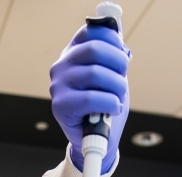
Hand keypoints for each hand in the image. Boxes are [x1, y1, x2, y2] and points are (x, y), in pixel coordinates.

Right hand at [50, 24, 129, 173]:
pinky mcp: (60, 106)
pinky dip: (111, 104)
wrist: (95, 139)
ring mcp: (58, 85)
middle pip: (95, 49)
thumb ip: (113, 59)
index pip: (91, 31)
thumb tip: (121, 43)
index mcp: (73, 53)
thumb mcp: (112, 77)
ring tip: (119, 99)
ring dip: (117, 87)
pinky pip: (92, 98)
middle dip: (118, 63)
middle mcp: (61, 65)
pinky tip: (113, 109)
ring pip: (96, 74)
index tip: (123, 56)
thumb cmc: (104, 106)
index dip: (112, 39)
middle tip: (123, 80)